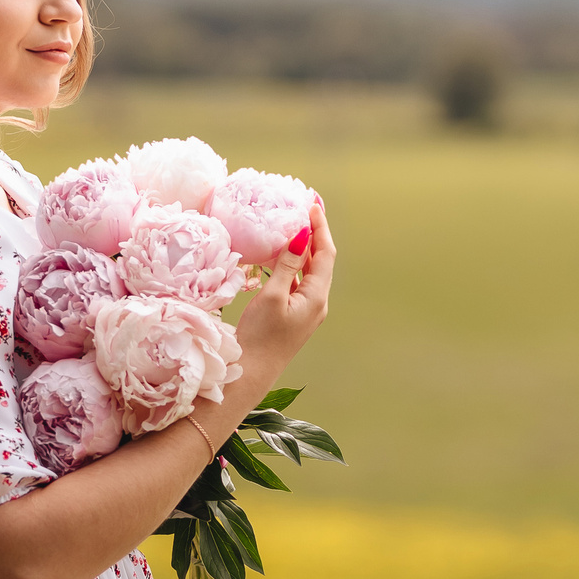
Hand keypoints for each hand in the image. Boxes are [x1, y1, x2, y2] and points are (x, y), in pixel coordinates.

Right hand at [231, 200, 335, 397]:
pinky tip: (281, 257)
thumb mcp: (272, 296)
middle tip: (303, 210)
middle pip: (321, 261)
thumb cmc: (260, 336)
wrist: (252, 372)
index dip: (320, 228)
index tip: (311, 205)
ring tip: (293, 227)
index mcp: (316, 297)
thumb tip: (302, 237)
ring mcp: (307, 311)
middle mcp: (317, 303)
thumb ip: (287, 265)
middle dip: (314, 235)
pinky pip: (298, 283)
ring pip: (310, 272)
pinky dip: (293, 266)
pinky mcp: (295, 316)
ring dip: (304, 250)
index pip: (326, 253)